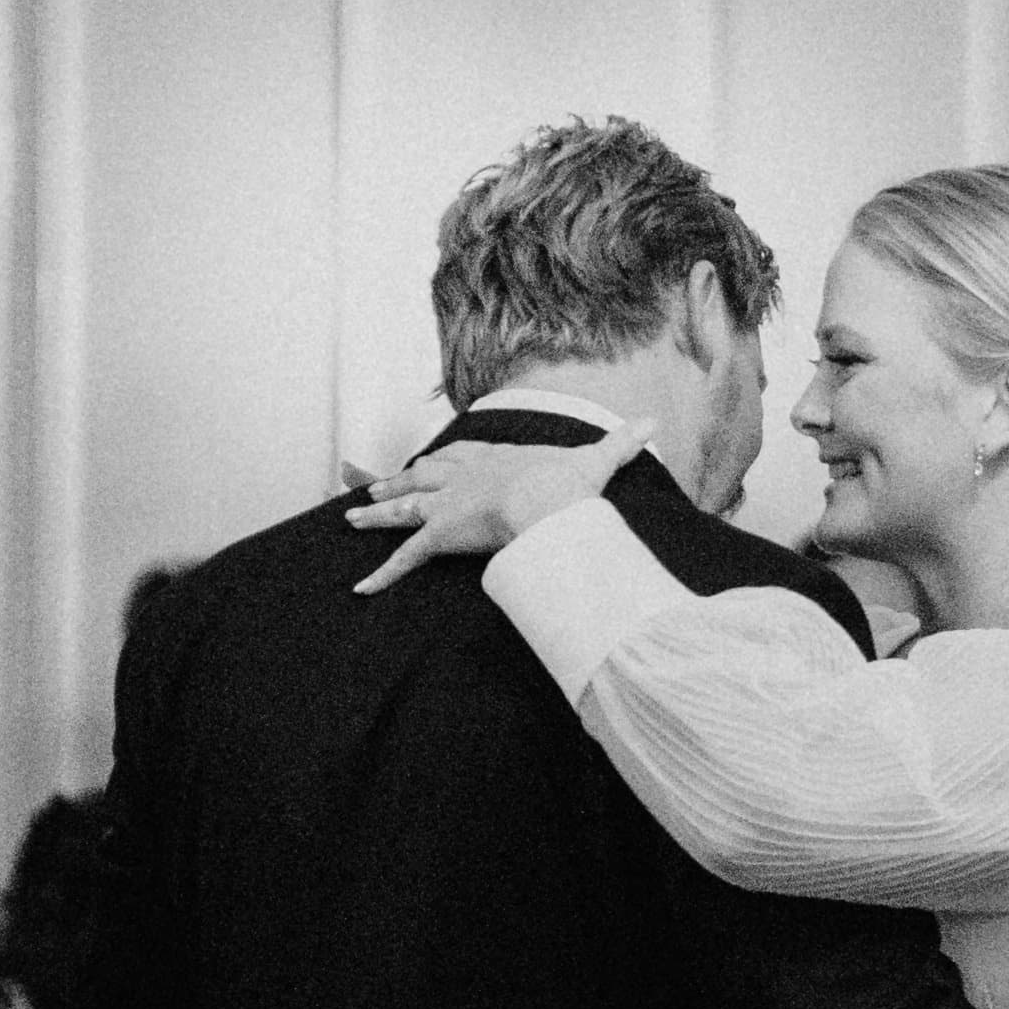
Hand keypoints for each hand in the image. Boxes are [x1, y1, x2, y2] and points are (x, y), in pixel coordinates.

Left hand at [349, 428, 639, 596]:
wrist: (547, 499)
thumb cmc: (568, 482)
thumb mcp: (598, 458)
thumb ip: (622, 442)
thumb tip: (655, 419)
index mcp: (496, 458)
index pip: (463, 454)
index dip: (446, 458)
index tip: (431, 459)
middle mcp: (463, 476)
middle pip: (423, 476)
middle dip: (400, 480)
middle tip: (377, 483)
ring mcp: (447, 504)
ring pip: (403, 509)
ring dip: (377, 512)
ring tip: (353, 516)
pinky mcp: (439, 535)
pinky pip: (404, 559)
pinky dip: (382, 574)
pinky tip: (361, 588)